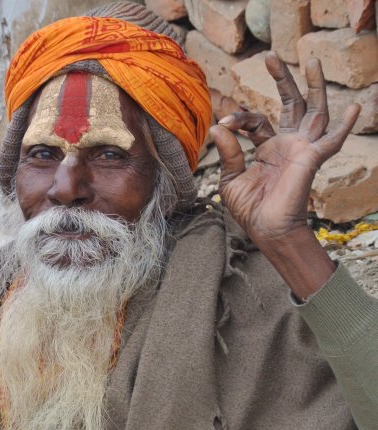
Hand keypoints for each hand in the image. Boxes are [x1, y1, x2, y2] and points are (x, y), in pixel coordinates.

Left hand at [209, 53, 358, 251]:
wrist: (266, 230)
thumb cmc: (250, 209)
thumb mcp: (231, 180)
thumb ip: (228, 152)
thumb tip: (217, 127)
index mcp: (268, 148)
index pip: (255, 120)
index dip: (238, 118)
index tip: (223, 122)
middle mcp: (288, 144)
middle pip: (291, 104)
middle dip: (282, 79)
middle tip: (270, 56)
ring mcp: (302, 150)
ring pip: (314, 111)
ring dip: (314, 87)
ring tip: (312, 61)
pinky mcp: (311, 159)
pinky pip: (333, 141)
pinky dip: (345, 126)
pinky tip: (355, 108)